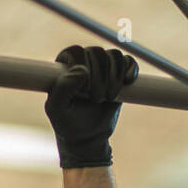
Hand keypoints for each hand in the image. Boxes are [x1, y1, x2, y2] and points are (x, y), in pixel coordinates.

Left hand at [44, 45, 138, 168]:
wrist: (88, 135)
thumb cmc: (68, 122)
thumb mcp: (57, 109)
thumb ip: (62, 89)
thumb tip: (83, 70)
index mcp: (65, 64)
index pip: (77, 52)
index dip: (84, 70)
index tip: (84, 92)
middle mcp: (84, 60)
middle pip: (97, 53)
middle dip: (99, 78)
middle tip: (96, 99)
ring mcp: (103, 65)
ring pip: (114, 56)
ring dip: (114, 78)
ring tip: (108, 97)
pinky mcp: (120, 73)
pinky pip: (128, 61)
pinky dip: (130, 71)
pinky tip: (126, 83)